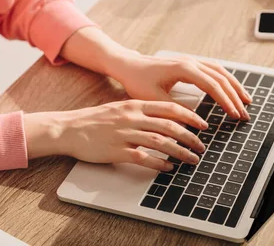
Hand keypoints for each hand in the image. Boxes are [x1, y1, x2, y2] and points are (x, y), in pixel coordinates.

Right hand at [24, 100, 207, 170]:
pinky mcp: (117, 151)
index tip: (203, 124)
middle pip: (169, 126)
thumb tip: (166, 118)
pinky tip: (168, 168)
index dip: (190, 116)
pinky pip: (144, 158)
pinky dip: (159, 164)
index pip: (169, 108)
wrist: (70, 129)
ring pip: (160, 143)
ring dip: (180, 152)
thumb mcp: (121, 108)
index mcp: (135, 105)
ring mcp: (125, 134)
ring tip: (192, 159)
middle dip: (190, 137)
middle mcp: (132, 118)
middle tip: (202, 146)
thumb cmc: (96, 120)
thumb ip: (142, 111)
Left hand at [106, 53, 252, 119]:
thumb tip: (193, 123)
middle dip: (235, 96)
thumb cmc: (137, 81)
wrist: (128, 65)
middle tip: (245, 113)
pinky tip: (231, 89)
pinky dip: (225, 79)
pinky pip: (213, 69)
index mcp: (184, 68)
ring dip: (234, 85)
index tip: (234, 114)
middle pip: (221, 77)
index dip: (226, 101)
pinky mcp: (189, 63)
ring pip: (220, 71)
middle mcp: (190, 61)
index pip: (213, 85)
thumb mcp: (154, 99)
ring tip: (246, 100)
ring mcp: (191, 60)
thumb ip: (174, 110)